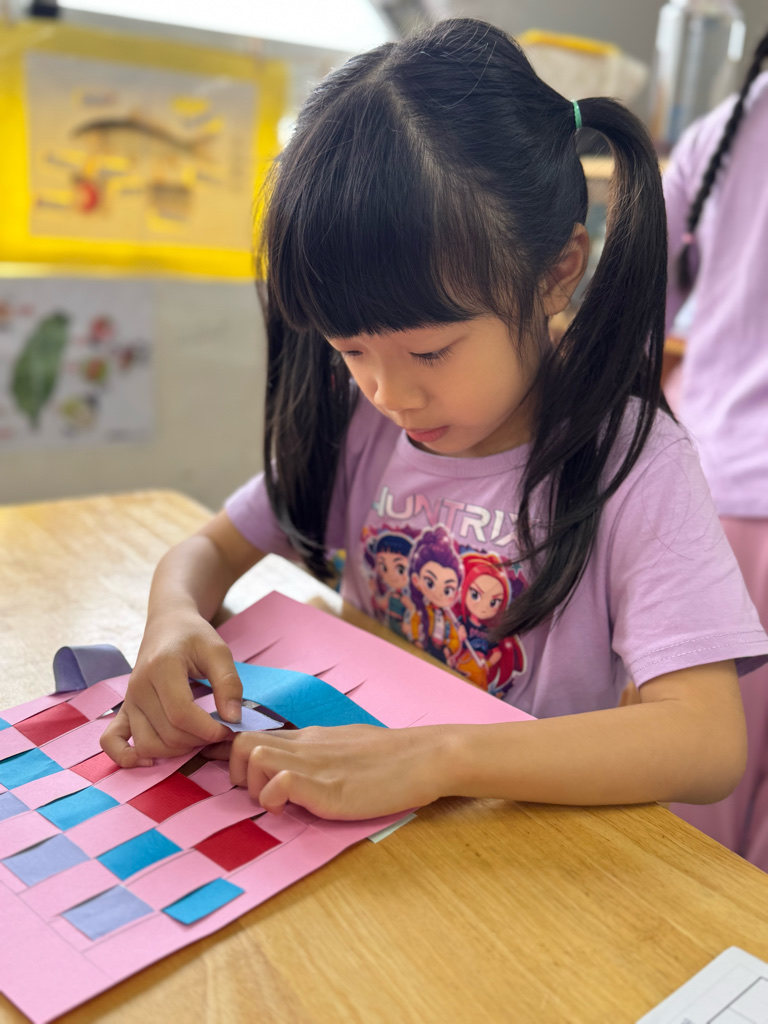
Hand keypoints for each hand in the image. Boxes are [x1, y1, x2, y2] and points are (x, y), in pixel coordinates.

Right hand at [101, 610, 241, 767]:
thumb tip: (232, 718)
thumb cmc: (194, 637)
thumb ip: (228, 683)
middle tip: (217, 731)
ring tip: (196, 737)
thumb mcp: (218, 651)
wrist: (167, 625)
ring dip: (176, 751)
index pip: (182, 715)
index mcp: (162, 668)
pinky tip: (149, 760)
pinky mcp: (123, 709)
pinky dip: (126, 757)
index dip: (208, 730)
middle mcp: (139, 686)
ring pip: (147, 744)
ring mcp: (128, 700)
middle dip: (198, 741)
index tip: (228, 728)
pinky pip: (111, 740)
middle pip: (167, 734)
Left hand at [204, 724, 450, 818]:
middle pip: (241, 741)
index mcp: (308, 739)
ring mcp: (315, 766)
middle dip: (236, 773)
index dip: (231, 754)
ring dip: (253, 786)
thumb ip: (318, 756)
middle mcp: (305, 747)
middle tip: (259, 795)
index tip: (234, 774)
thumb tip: (299, 770)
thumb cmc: (392, 757)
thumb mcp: (345, 747)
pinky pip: (281, 782)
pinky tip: (292, 810)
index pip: (253, 734)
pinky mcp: (327, 788)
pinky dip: (275, 797)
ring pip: (253, 755)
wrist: (425, 756)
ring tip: (276, 804)